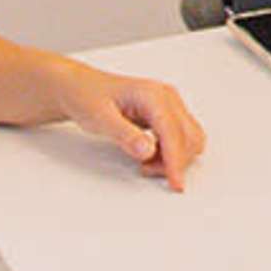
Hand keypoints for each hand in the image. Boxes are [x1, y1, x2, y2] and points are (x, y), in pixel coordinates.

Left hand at [57, 61, 205, 188]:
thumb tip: (148, 151)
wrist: (81, 89)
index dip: (176, 160)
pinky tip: (151, 155)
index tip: (175, 182)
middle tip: (147, 170)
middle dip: (174, 161)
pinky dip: (171, 153)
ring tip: (147, 163)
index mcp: (152, 95)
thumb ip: (125, 135)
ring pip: (189, 138)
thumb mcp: (100, 118)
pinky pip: (181, 138)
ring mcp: (169, 105)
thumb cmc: (87, 97)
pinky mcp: (167, 114)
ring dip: (175, 157)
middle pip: (188, 136)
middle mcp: (166, 97)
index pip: (173, 132)